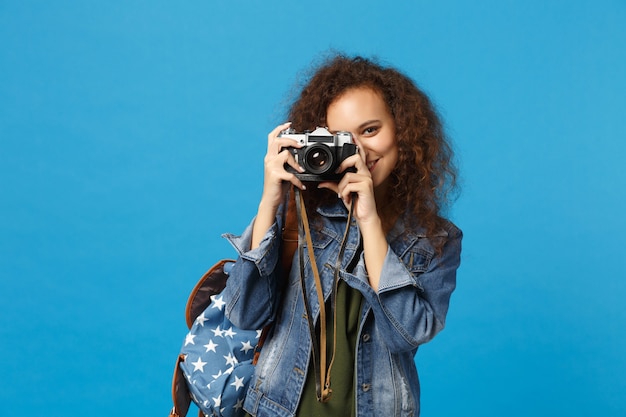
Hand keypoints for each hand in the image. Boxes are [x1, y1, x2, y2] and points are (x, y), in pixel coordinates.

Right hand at [251, 122, 304, 249]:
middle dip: (291, 140)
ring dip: (296, 162)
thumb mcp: (282, 170)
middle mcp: (268, 159)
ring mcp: (271, 166)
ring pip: (286, 154)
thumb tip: (298, 155)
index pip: (272, 138)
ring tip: (301, 170)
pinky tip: (301, 185)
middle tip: (300, 145)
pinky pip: (291, 174)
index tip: (288, 124)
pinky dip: (298, 180)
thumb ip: (287, 161)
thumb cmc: (277, 186)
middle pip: (278, 141)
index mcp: (270, 157)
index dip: (279, 129)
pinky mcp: (275, 175)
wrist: (270, 200)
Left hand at [318, 140, 379, 227]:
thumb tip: (321, 182)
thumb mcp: (342, 192)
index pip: (360, 154)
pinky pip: (348, 185)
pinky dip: (344, 193)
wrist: (365, 216)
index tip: (352, 136)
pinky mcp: (366, 186)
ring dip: (342, 187)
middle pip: (356, 158)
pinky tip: (347, 199)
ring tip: (344, 195)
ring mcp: (367, 179)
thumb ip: (333, 185)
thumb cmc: (356, 203)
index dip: (357, 144)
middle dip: (344, 164)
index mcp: (361, 172)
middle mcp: (366, 173)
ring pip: (347, 175)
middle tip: (337, 173)